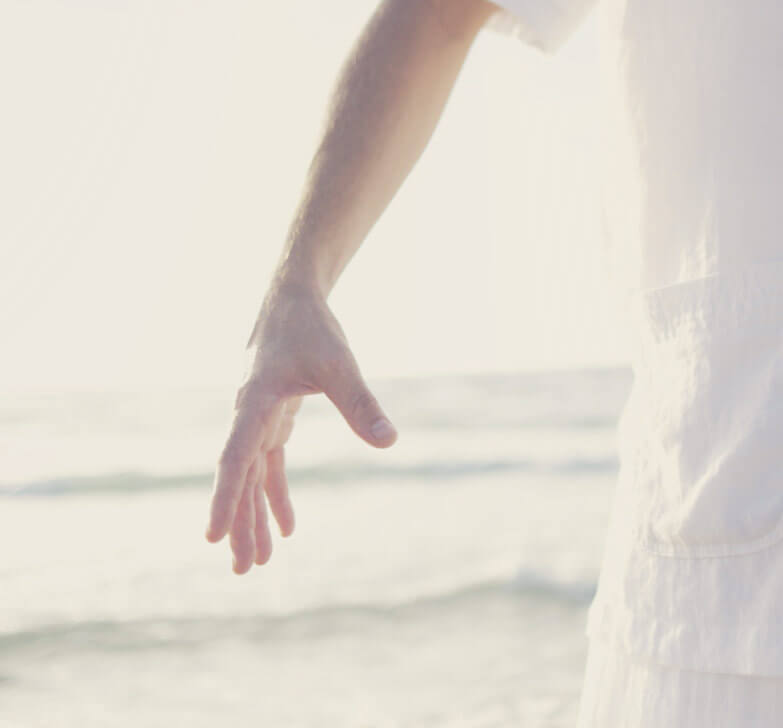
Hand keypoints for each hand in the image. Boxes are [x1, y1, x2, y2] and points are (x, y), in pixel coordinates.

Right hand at [205, 281, 397, 573]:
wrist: (294, 299)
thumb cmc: (312, 328)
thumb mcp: (339, 364)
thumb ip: (360, 403)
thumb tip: (389, 442)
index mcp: (253, 402)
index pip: (234, 457)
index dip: (224, 498)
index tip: (212, 537)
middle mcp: (248, 415)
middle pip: (240, 479)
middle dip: (240, 524)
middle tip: (242, 571)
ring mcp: (258, 419)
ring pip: (252, 477)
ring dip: (254, 517)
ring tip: (257, 562)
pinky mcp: (273, 418)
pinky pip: (270, 465)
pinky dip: (276, 495)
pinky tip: (287, 526)